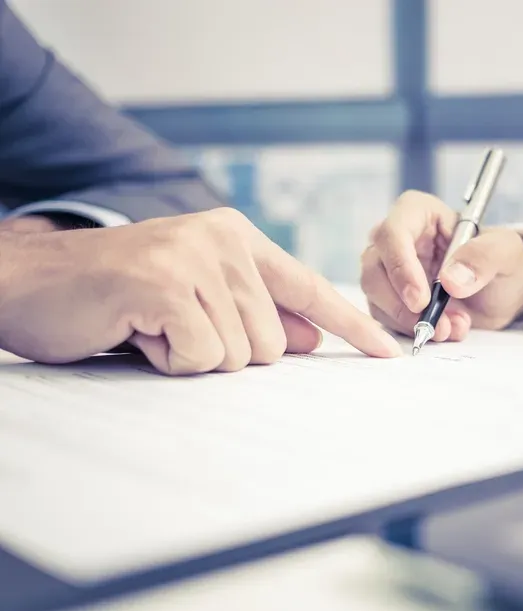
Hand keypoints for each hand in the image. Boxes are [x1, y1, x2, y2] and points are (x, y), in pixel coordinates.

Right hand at [0, 207, 400, 373]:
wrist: (32, 283)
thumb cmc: (119, 298)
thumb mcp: (197, 302)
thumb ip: (255, 314)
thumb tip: (309, 338)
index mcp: (235, 238)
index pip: (309, 287)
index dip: (351, 324)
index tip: (387, 352)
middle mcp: (222, 239)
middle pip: (272, 341)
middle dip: (225, 353)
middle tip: (174, 329)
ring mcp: (193, 257)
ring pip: (240, 354)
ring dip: (193, 357)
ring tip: (153, 328)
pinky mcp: (164, 283)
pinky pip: (201, 357)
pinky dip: (168, 361)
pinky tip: (138, 333)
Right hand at [360, 190, 522, 339]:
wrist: (504, 292)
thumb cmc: (503, 261)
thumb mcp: (506, 252)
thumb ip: (484, 257)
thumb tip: (450, 280)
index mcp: (417, 213)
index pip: (393, 232)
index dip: (401, 267)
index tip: (421, 299)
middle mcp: (396, 240)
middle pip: (374, 268)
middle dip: (401, 304)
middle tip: (434, 325)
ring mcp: (390, 272)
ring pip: (376, 297)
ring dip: (410, 321)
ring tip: (453, 328)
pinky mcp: (392, 300)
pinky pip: (387, 319)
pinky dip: (415, 331)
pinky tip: (449, 329)